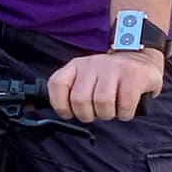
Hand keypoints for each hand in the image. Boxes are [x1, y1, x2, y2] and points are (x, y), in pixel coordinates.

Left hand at [47, 48, 164, 123]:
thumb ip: (66, 91)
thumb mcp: (85, 77)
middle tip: (97, 112)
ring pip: (102, 103)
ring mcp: (114, 68)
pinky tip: (126, 107)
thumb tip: (31, 107)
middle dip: (88, 115)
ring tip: (113, 109)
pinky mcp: (134, 76)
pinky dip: (125, 114)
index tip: (69, 113)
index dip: (60, 105)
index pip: (56, 84)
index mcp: (77, 66)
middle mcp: (93, 64)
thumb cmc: (109, 76)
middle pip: (80, 100)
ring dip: (108, 114)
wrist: (139, 56)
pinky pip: (124, 105)